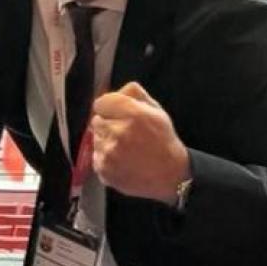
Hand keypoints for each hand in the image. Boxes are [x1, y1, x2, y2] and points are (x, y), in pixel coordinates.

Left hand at [90, 82, 189, 203]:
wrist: (170, 175)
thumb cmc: (163, 140)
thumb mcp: (157, 111)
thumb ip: (135, 95)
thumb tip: (117, 90)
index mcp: (133, 114)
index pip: (101, 103)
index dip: (108, 108)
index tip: (116, 115)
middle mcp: (119, 131)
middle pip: (96, 120)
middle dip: (108, 125)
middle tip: (125, 134)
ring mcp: (109, 152)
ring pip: (96, 139)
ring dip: (106, 142)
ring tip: (126, 149)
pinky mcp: (103, 168)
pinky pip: (96, 157)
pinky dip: (106, 159)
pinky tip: (123, 161)